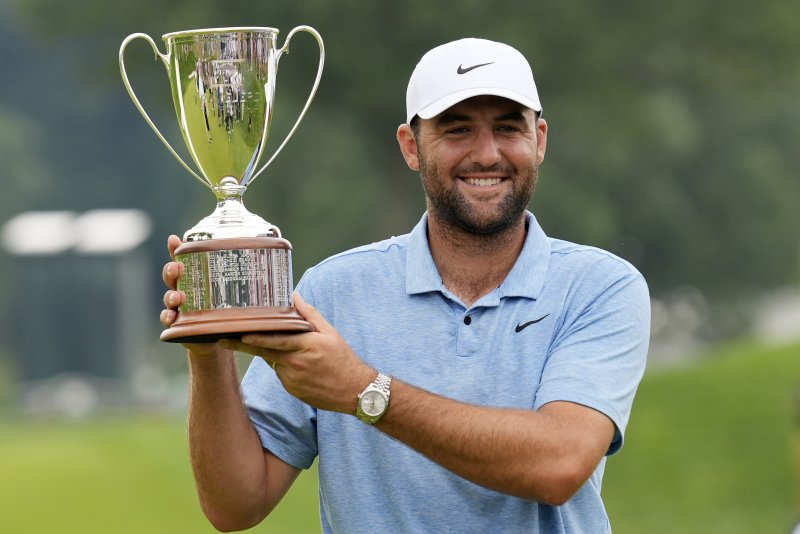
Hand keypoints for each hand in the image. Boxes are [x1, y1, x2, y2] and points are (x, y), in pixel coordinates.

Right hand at [159, 234, 221, 356]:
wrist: (216, 336)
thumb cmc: (218, 308)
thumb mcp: (224, 289)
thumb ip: (224, 272)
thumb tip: (235, 248)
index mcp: (191, 279)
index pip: (182, 260)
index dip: (175, 250)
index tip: (173, 240)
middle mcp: (181, 290)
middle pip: (171, 277)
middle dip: (170, 271)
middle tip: (176, 268)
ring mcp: (177, 307)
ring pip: (168, 298)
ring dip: (170, 296)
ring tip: (177, 297)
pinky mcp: (176, 323)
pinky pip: (167, 318)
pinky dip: (167, 316)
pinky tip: (171, 316)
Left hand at [221, 292, 374, 413]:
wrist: (354, 391)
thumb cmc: (343, 359)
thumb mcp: (330, 333)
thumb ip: (309, 314)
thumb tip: (294, 296)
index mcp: (306, 345)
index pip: (274, 339)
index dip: (254, 337)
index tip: (237, 333)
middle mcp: (295, 363)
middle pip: (264, 351)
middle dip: (243, 345)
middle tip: (223, 339)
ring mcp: (292, 379)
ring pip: (272, 361)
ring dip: (270, 353)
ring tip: (279, 348)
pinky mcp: (291, 389)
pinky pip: (280, 373)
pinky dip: (282, 365)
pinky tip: (296, 364)